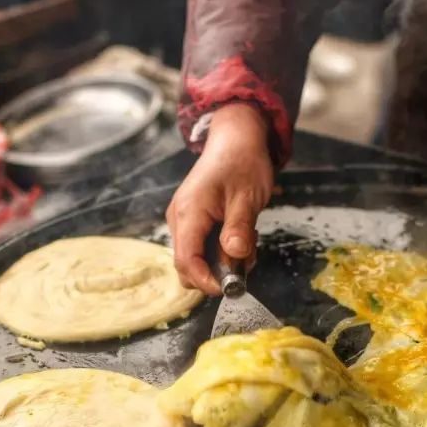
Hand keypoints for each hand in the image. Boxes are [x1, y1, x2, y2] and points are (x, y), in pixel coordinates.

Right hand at [167, 103, 274, 294]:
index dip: (205, 280)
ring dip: (221, 262)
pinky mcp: (192, 220)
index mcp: (189, 212)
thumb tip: (235, 255)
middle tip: (246, 261)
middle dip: (215, 273)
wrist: (236, 137)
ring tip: (247, 243)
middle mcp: (179, 218)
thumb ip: (240, 228)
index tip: (229, 289)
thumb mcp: (247, 197)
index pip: (186, 260)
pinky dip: (220, 251)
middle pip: (186, 265)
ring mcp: (184, 219)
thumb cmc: (242, 161)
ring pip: (195, 258)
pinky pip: (201, 247)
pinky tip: (239, 236)